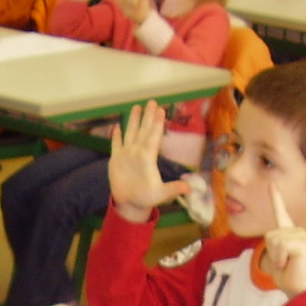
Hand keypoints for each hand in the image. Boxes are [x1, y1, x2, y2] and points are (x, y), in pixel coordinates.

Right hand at [109, 101, 191, 222]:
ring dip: (133, 120)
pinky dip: (115, 137)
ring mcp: (126, 155)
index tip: (161, 111)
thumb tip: (190, 189)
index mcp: (148, 158)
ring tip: (137, 107)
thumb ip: (173, 189)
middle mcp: (138, 153)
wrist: (131, 204)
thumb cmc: (147, 198)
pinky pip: (116, 145)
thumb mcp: (161, 195)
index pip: (153, 138)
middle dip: (148, 116)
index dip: (157, 125)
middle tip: (152, 102)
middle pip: (144, 131)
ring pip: (131, 133)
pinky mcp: (116, 160)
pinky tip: (117, 126)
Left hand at [261, 183, 305, 296]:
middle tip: (283, 263)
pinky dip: (280, 258)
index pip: (281, 213)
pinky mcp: (302, 242)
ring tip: (287, 264)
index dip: (276, 199)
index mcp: (289, 233)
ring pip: (273, 240)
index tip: (271, 185)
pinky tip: (289, 264)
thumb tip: (271, 237)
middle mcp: (297, 231)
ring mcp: (301, 235)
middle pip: (269, 235)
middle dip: (271, 252)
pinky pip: (280, 246)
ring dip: (276, 256)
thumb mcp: (277, 258)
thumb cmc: (288, 276)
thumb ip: (273, 246)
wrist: (299, 289)